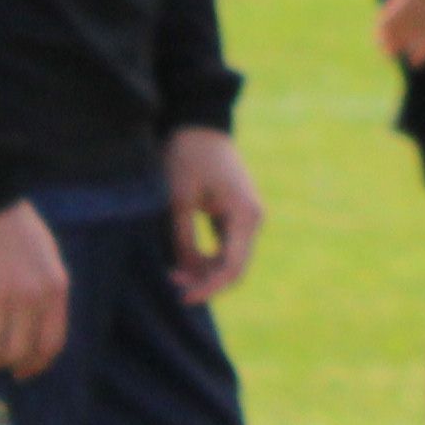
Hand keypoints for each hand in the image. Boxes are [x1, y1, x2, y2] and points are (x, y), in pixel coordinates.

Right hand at [0, 200, 70, 377]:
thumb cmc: (6, 223)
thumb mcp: (42, 255)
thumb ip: (42, 290)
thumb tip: (30, 332)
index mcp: (55, 286)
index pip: (51, 343)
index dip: (34, 365)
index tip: (18, 374)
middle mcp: (33, 296)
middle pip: (16, 353)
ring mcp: (1, 296)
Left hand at [160, 127, 263, 305]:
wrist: (200, 126)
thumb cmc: (189, 158)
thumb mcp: (179, 200)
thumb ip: (182, 239)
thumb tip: (184, 274)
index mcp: (245, 215)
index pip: (233, 267)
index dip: (210, 288)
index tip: (184, 299)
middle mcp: (252, 219)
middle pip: (234, 267)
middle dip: (205, 281)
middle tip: (172, 287)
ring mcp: (245, 218)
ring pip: (228, 259)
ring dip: (204, 272)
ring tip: (172, 275)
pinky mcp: (234, 215)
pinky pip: (224, 247)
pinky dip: (205, 258)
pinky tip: (181, 262)